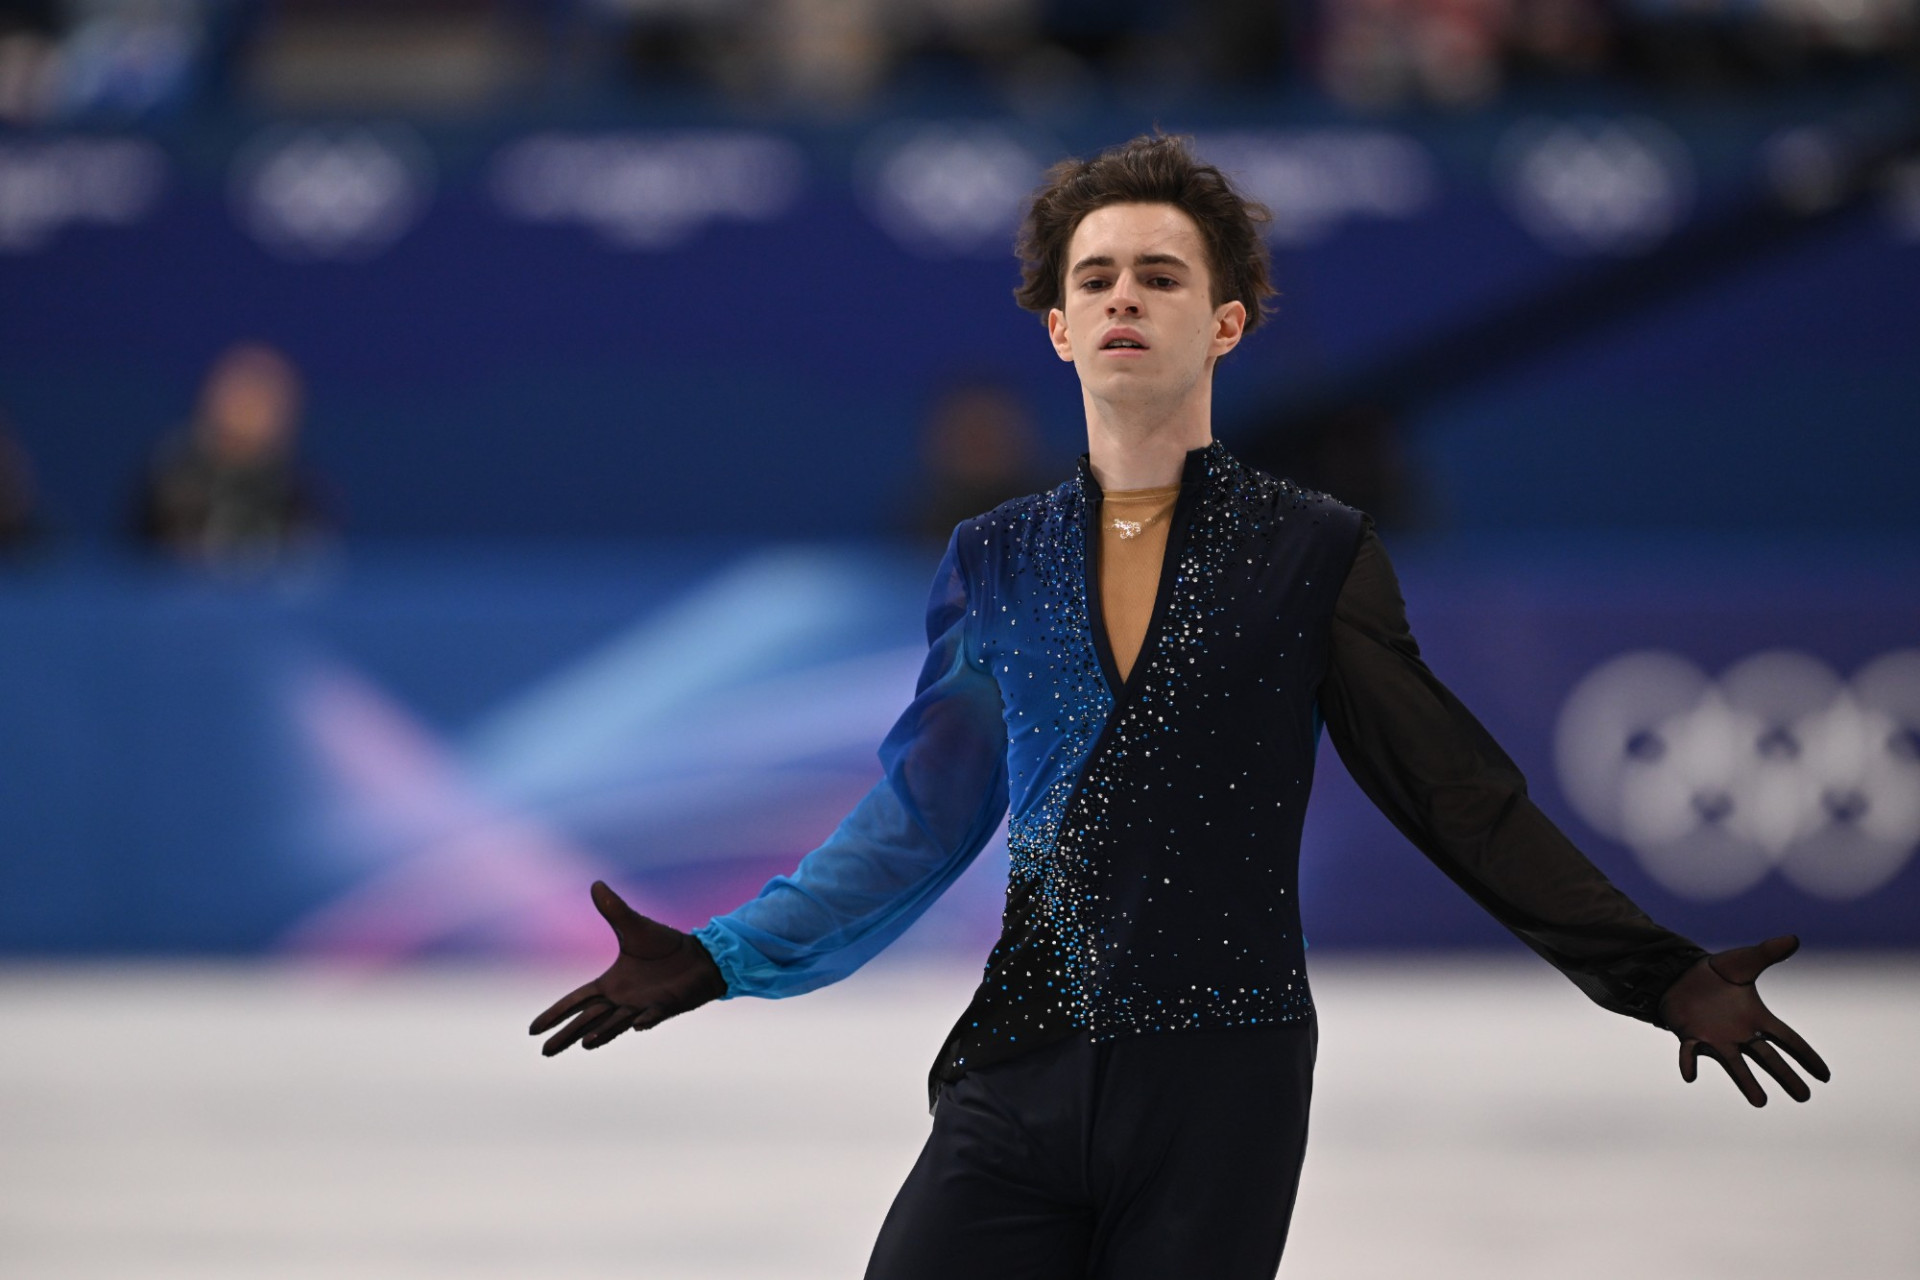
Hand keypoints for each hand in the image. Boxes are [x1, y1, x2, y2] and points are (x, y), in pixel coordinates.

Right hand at [528, 881, 726, 1056]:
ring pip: (616, 1024)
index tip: (533, 1030)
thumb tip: (596, 883)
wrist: (699, 955)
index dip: (556, 1014)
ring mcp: (643, 1006)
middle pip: (588, 1021)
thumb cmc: (665, 946)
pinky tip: (637, 1025)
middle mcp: (622, 1000)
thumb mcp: (635, 926)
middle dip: (567, 1036)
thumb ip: (614, 909)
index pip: (576, 1001)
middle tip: (546, 1052)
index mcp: (610, 984)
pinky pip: (654, 1015)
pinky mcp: (665, 1006)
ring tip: (584, 1043)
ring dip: (602, 1033)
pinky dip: (646, 1020)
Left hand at [1658, 934, 1829, 1106]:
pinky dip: (1689, 1062)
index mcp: (1756, 1018)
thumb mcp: (1743, 961)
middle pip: (1767, 1058)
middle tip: (1803, 1097)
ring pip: (1734, 1064)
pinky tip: (1689, 1074)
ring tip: (1759, 1102)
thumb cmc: (1716, 973)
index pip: (1787, 1039)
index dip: (1805, 1055)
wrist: (1680, 976)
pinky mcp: (1690, 1036)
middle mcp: (1739, 1034)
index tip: (1825, 1076)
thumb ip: (1767, 952)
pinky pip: (1690, 1052)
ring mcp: (1715, 1038)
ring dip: (1745, 1081)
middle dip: (1785, 1076)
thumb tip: (1793, 938)